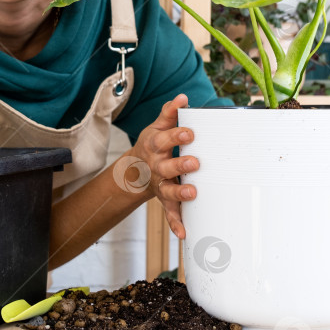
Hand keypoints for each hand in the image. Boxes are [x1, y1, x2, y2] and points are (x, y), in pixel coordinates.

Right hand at [127, 94, 196, 238]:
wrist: (135, 169)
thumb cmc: (154, 145)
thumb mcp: (157, 127)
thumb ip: (170, 113)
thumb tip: (183, 97)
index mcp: (155, 146)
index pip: (164, 140)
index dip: (176, 136)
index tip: (190, 133)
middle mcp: (156, 167)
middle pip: (166, 167)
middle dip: (180, 165)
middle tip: (194, 163)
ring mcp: (159, 185)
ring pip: (168, 191)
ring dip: (179, 194)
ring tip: (192, 194)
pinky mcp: (164, 200)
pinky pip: (170, 213)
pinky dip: (176, 223)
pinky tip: (184, 232)